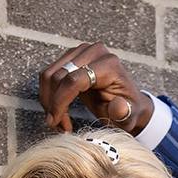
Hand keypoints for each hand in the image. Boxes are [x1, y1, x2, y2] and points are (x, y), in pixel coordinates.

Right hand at [38, 42, 154, 135]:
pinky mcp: (71, 57)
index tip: (56, 121)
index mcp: (109, 64)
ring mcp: (81, 52)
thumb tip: (117, 107)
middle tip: (56, 125)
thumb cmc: (128, 111)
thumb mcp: (129, 116)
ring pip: (50, 75)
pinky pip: (50, 74)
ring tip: (56, 121)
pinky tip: (56, 111)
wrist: (128, 102)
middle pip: (59, 76)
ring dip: (48, 100)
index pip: (74, 79)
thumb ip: (124, 113)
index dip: (61, 101)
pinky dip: (48, 94)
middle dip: (53, 103)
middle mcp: (94, 52)